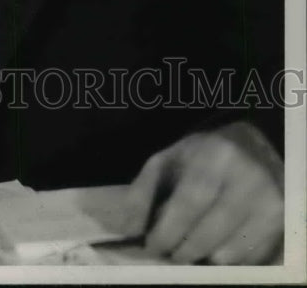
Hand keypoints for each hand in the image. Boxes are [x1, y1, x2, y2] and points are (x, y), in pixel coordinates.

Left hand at [123, 122, 282, 263]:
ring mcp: (268, 203)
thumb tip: (127, 230)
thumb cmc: (204, 155)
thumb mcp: (170, 159)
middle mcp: (246, 178)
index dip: (168, 230)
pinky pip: (248, 259)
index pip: (189, 202)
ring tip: (192, 247)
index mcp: (215, 155)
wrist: (257, 146)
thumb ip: (144, 190)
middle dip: (182, 250)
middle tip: (170, 253)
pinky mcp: (280, 223)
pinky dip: (227, 261)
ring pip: (228, 253)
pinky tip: (216, 246)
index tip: (152, 246)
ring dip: (203, 258)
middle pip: (208, 233)